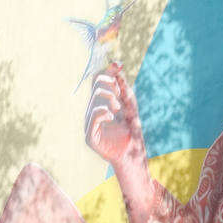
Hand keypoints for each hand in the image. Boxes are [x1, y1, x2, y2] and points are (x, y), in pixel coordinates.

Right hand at [85, 63, 155, 222]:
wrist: (133, 157)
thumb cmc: (132, 134)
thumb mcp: (131, 108)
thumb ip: (125, 90)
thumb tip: (118, 69)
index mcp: (101, 105)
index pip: (98, 82)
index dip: (107, 71)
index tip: (119, 65)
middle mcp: (93, 112)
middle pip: (95, 86)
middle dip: (110, 85)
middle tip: (121, 97)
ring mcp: (90, 124)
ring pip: (95, 99)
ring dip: (110, 99)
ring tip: (119, 109)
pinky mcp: (91, 136)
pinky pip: (92, 117)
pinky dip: (103, 111)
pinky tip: (112, 116)